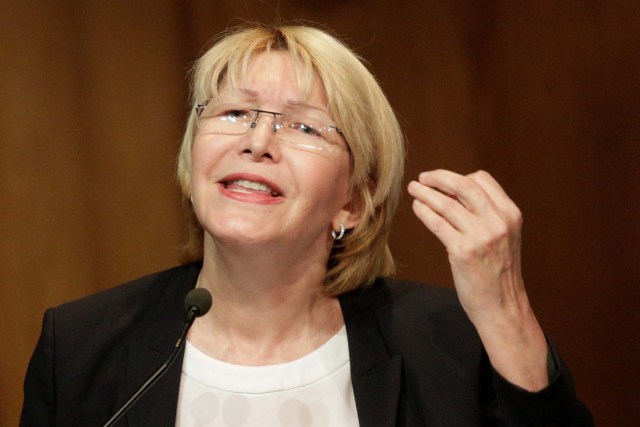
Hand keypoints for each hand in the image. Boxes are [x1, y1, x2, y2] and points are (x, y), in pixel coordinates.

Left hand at [407, 169, 548, 390]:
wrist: (503, 306)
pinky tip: (417, 207)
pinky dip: (424, 211)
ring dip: (426, 193)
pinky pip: (438, 223)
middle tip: (423, 178)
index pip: (482, 180)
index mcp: (510, 214)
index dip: (459, 176)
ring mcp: (481, 236)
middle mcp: (498, 221)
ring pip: (447, 204)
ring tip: (413, 189)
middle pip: (463, 185)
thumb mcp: (503, 236)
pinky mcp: (463, 251)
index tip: (442, 181)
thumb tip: (452, 194)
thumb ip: (486, 214)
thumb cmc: (498, 272)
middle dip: (438, 177)